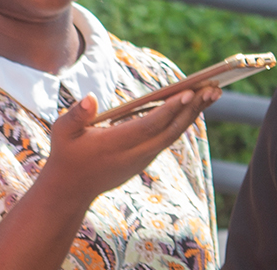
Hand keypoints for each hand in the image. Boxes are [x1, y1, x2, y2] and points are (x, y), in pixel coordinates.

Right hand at [38, 86, 221, 209]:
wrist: (70, 190)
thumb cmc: (66, 155)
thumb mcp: (62, 133)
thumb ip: (76, 115)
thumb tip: (90, 98)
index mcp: (116, 144)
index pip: (150, 125)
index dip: (171, 109)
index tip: (190, 92)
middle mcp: (135, 153)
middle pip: (171, 130)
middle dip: (194, 108)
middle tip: (214, 87)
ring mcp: (143, 158)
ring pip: (174, 134)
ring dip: (195, 113)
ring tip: (214, 92)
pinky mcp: (146, 158)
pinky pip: (170, 137)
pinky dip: (185, 120)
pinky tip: (197, 105)